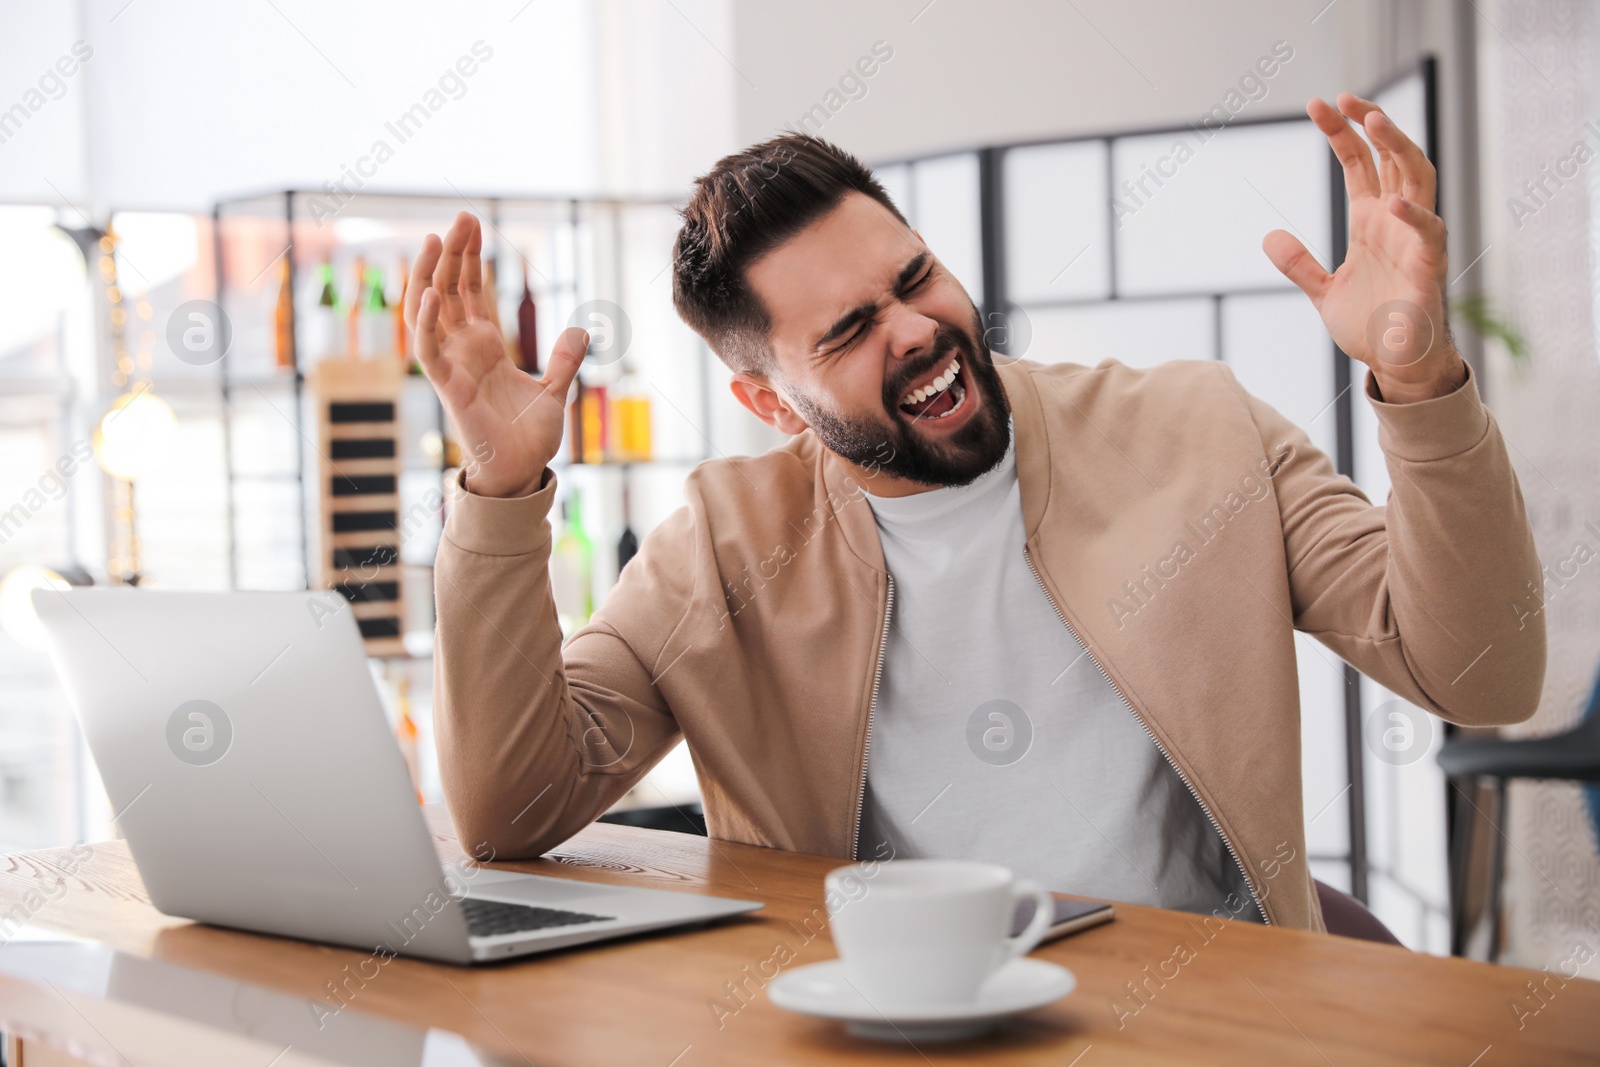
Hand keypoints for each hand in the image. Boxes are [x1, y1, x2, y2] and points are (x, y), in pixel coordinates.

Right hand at [405, 212, 586, 497]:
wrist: (522, 472)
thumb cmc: (529, 438)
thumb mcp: (555, 391)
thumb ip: (565, 361)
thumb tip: (583, 330)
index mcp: (485, 347)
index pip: (471, 291)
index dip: (470, 258)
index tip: (473, 224)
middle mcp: (463, 350)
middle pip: (449, 289)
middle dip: (453, 253)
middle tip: (462, 216)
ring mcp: (452, 365)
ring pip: (429, 310)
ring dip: (430, 275)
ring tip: (437, 238)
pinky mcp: (449, 386)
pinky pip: (429, 349)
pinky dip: (426, 323)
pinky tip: (431, 294)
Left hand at [1263, 93, 1466, 403]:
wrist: (1395, 364)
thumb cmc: (1369, 325)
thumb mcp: (1322, 292)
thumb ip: (1299, 264)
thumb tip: (1269, 236)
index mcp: (1370, 222)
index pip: (1359, 164)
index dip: (1342, 133)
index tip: (1320, 105)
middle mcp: (1394, 223)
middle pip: (1391, 158)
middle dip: (1372, 125)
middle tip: (1346, 98)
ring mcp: (1414, 241)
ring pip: (1416, 180)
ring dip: (1398, 148)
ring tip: (1373, 120)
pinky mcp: (1428, 269)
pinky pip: (1429, 234)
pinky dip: (1413, 217)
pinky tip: (1389, 204)